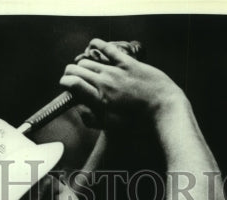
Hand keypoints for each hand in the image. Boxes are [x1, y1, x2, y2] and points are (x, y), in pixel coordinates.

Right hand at [59, 38, 185, 130]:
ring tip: (81, 66)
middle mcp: (104, 82)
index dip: (65, 82)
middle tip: (71, 76)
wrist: (162, 109)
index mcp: (98, 100)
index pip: (72, 84)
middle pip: (77, 69)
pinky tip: (93, 45)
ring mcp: (116, 70)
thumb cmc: (138, 123)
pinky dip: (98, 45)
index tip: (64, 83)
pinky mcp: (128, 62)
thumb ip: (91, 118)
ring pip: (90, 60)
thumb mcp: (111, 127)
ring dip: (82, 62)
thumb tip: (78, 107)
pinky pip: (108, 49)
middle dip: (70, 72)